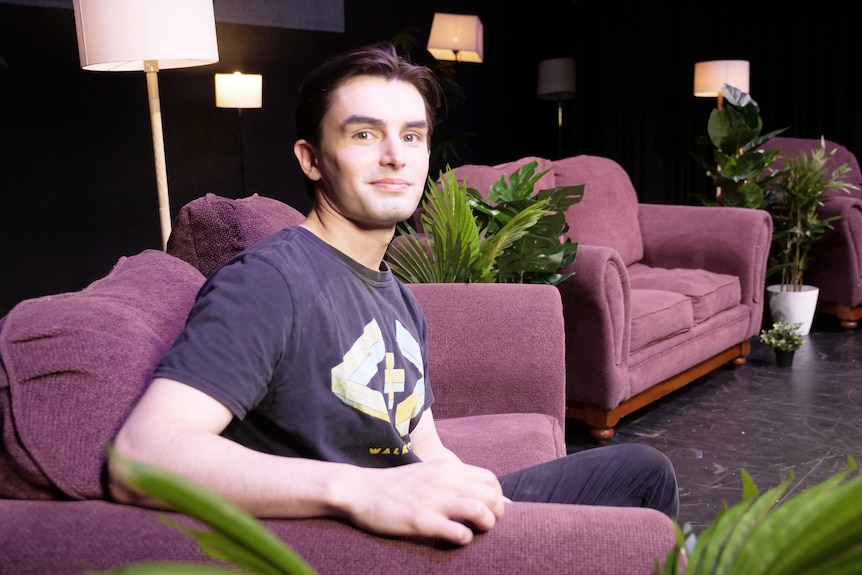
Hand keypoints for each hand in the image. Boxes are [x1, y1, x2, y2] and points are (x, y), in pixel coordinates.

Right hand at [336, 459, 505, 544]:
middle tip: (488, 523)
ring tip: (478, 530)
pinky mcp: (422, 521)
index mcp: (445, 467)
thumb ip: (450, 478)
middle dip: (497, 512)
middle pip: (490, 495)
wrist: (360, 490)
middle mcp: (443, 480)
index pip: (489, 478)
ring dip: (486, 524)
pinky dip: (466, 538)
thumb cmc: (395, 485)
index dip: (498, 495)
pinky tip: (458, 538)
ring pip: (480, 511)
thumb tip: (475, 491)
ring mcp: (433, 500)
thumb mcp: (426, 471)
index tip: (492, 507)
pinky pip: (459, 532)